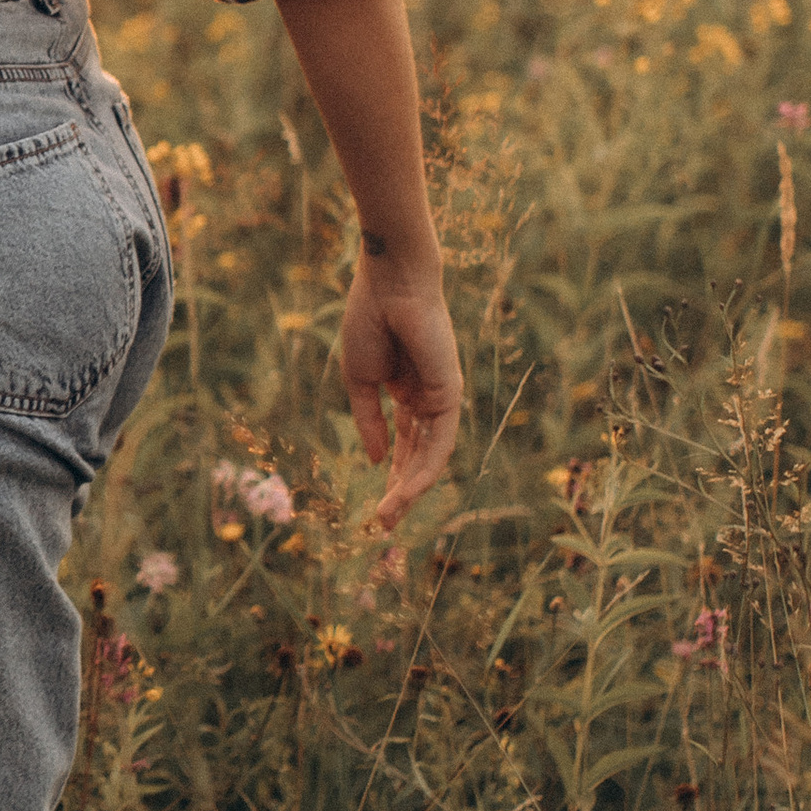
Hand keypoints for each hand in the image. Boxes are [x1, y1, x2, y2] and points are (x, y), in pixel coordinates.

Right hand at [338, 253, 461, 529]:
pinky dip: (423, 469)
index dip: (390, 476)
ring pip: (430, 457)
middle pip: (418, 457)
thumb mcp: (360, 381)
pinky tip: (405, 491)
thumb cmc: (369, 322)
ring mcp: (442, 399)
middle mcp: (427, 400)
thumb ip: (369, 421)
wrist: (388, 285)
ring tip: (388, 517)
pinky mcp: (450, 395)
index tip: (377, 508)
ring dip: (410, 490)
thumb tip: (375, 461)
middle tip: (384, 525)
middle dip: (402, 491)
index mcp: (405, 393)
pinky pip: (439, 442)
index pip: (402, 445)